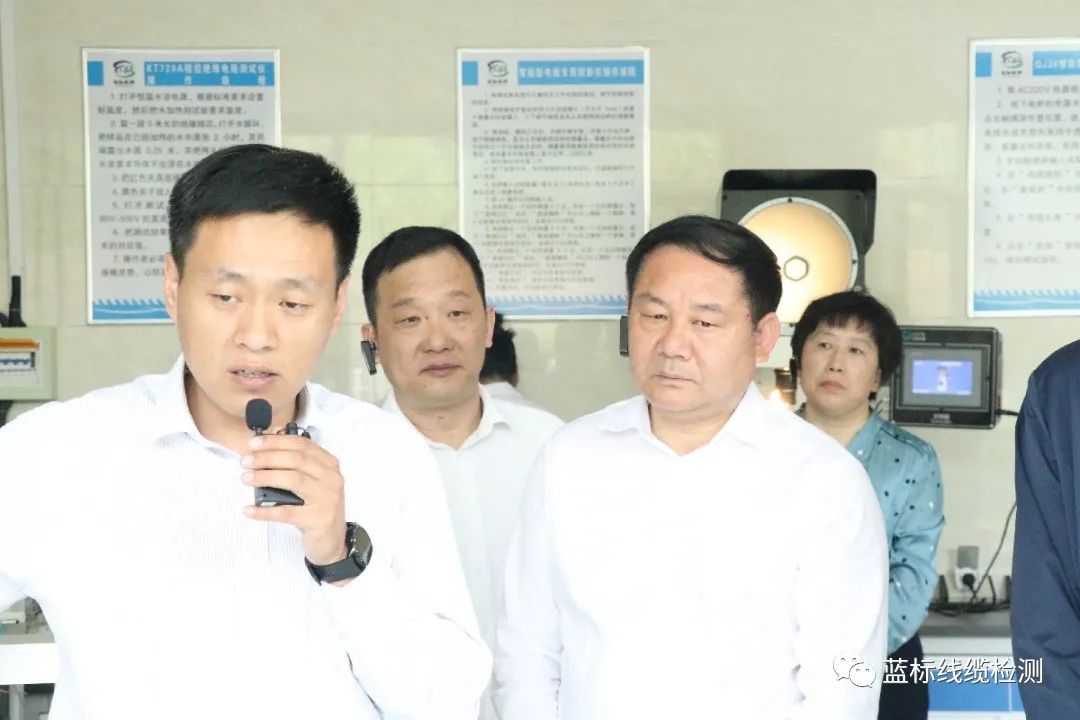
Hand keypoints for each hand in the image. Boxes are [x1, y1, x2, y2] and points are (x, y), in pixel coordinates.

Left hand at [240, 434, 347, 567]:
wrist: (332, 540)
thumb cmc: (316, 507)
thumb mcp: (313, 482)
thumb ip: (296, 466)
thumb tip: (263, 450)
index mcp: (329, 464)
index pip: (302, 445)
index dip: (276, 442)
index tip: (253, 443)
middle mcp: (332, 478)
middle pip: (296, 460)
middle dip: (267, 457)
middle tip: (245, 461)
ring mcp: (327, 499)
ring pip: (293, 480)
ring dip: (265, 477)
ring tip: (245, 478)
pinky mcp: (318, 519)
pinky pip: (286, 512)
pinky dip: (265, 511)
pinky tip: (249, 510)